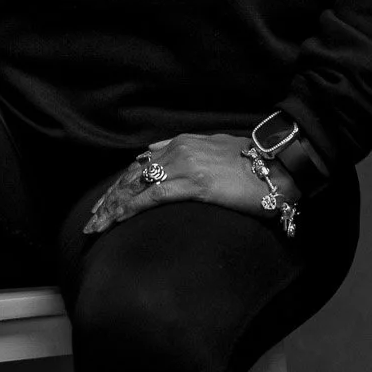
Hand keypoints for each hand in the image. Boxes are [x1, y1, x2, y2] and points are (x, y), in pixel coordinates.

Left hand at [82, 132, 294, 236]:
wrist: (280, 165)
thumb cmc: (254, 165)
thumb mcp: (217, 151)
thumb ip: (190, 153)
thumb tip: (163, 157)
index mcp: (182, 144)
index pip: (140, 165)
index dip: (119, 186)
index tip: (105, 203)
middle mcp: (177, 151)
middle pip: (131, 176)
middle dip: (109, 200)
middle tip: (92, 221)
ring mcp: (184, 166)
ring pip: (135, 186)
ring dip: (112, 208)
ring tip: (97, 227)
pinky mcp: (193, 183)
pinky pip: (152, 197)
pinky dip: (130, 209)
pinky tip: (117, 221)